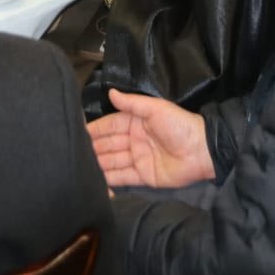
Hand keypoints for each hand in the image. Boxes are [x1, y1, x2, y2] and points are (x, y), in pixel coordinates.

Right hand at [88, 90, 214, 188]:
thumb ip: (132, 103)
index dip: (94, 129)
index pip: (109, 125)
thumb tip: (110, 92)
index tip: (76, 133)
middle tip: (72, 154)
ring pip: (112, 161)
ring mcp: (137, 159)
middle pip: (108, 145)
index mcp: (135, 122)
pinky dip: (109, 180)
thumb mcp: (155, 109)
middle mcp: (133, 140)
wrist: (202, 150)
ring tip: (78, 169)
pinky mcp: (143, 176)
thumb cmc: (179, 125)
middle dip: (92, 149)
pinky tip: (94, 182)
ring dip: (97, 164)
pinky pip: (122, 178)